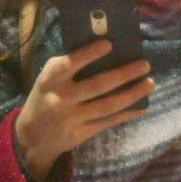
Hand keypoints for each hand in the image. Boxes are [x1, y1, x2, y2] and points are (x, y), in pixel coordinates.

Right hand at [14, 40, 152, 181]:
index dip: (88, 55)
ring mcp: (72, 118)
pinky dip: (127, 113)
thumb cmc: (46, 97)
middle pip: (97, 85)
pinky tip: (142, 106)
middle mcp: (60, 99)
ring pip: (108, 105)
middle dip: (124, 74)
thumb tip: (106, 49)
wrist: (31, 137)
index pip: (68, 65)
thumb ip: (69, 68)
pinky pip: (109, 121)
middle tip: (144, 65)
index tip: (109, 44)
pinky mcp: (82, 133)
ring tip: (149, 83)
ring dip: (132, 94)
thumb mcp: (48, 81)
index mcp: (49, 80)